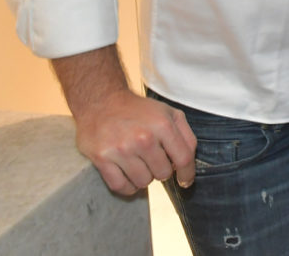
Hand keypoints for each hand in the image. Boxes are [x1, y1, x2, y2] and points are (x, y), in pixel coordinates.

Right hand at [72, 87, 197, 194]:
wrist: (102, 102)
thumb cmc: (139, 111)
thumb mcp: (169, 113)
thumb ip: (186, 136)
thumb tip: (187, 165)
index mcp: (163, 124)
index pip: (183, 159)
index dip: (187, 174)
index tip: (185, 181)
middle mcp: (143, 137)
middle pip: (163, 174)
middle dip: (161, 169)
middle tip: (152, 158)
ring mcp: (121, 149)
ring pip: (143, 183)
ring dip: (143, 177)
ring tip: (139, 163)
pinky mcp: (102, 158)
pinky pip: (121, 187)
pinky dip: (127, 186)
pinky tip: (127, 174)